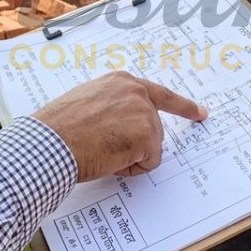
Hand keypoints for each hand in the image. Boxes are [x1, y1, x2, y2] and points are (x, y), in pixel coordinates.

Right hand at [34, 72, 205, 180]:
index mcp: (121, 82)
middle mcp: (136, 91)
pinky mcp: (147, 134)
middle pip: (154, 128)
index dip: (183, 106)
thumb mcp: (87, 104)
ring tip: (100, 151)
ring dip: (130, 157)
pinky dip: (131, 169)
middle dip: (138, 145)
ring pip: (151, 147)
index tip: (201, 113)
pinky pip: (149, 162)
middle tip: (105, 148)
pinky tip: (109, 160)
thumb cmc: (59, 129)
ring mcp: (144, 111)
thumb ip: (112, 107)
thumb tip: (121, 126)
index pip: (159, 94)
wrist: (50, 143)